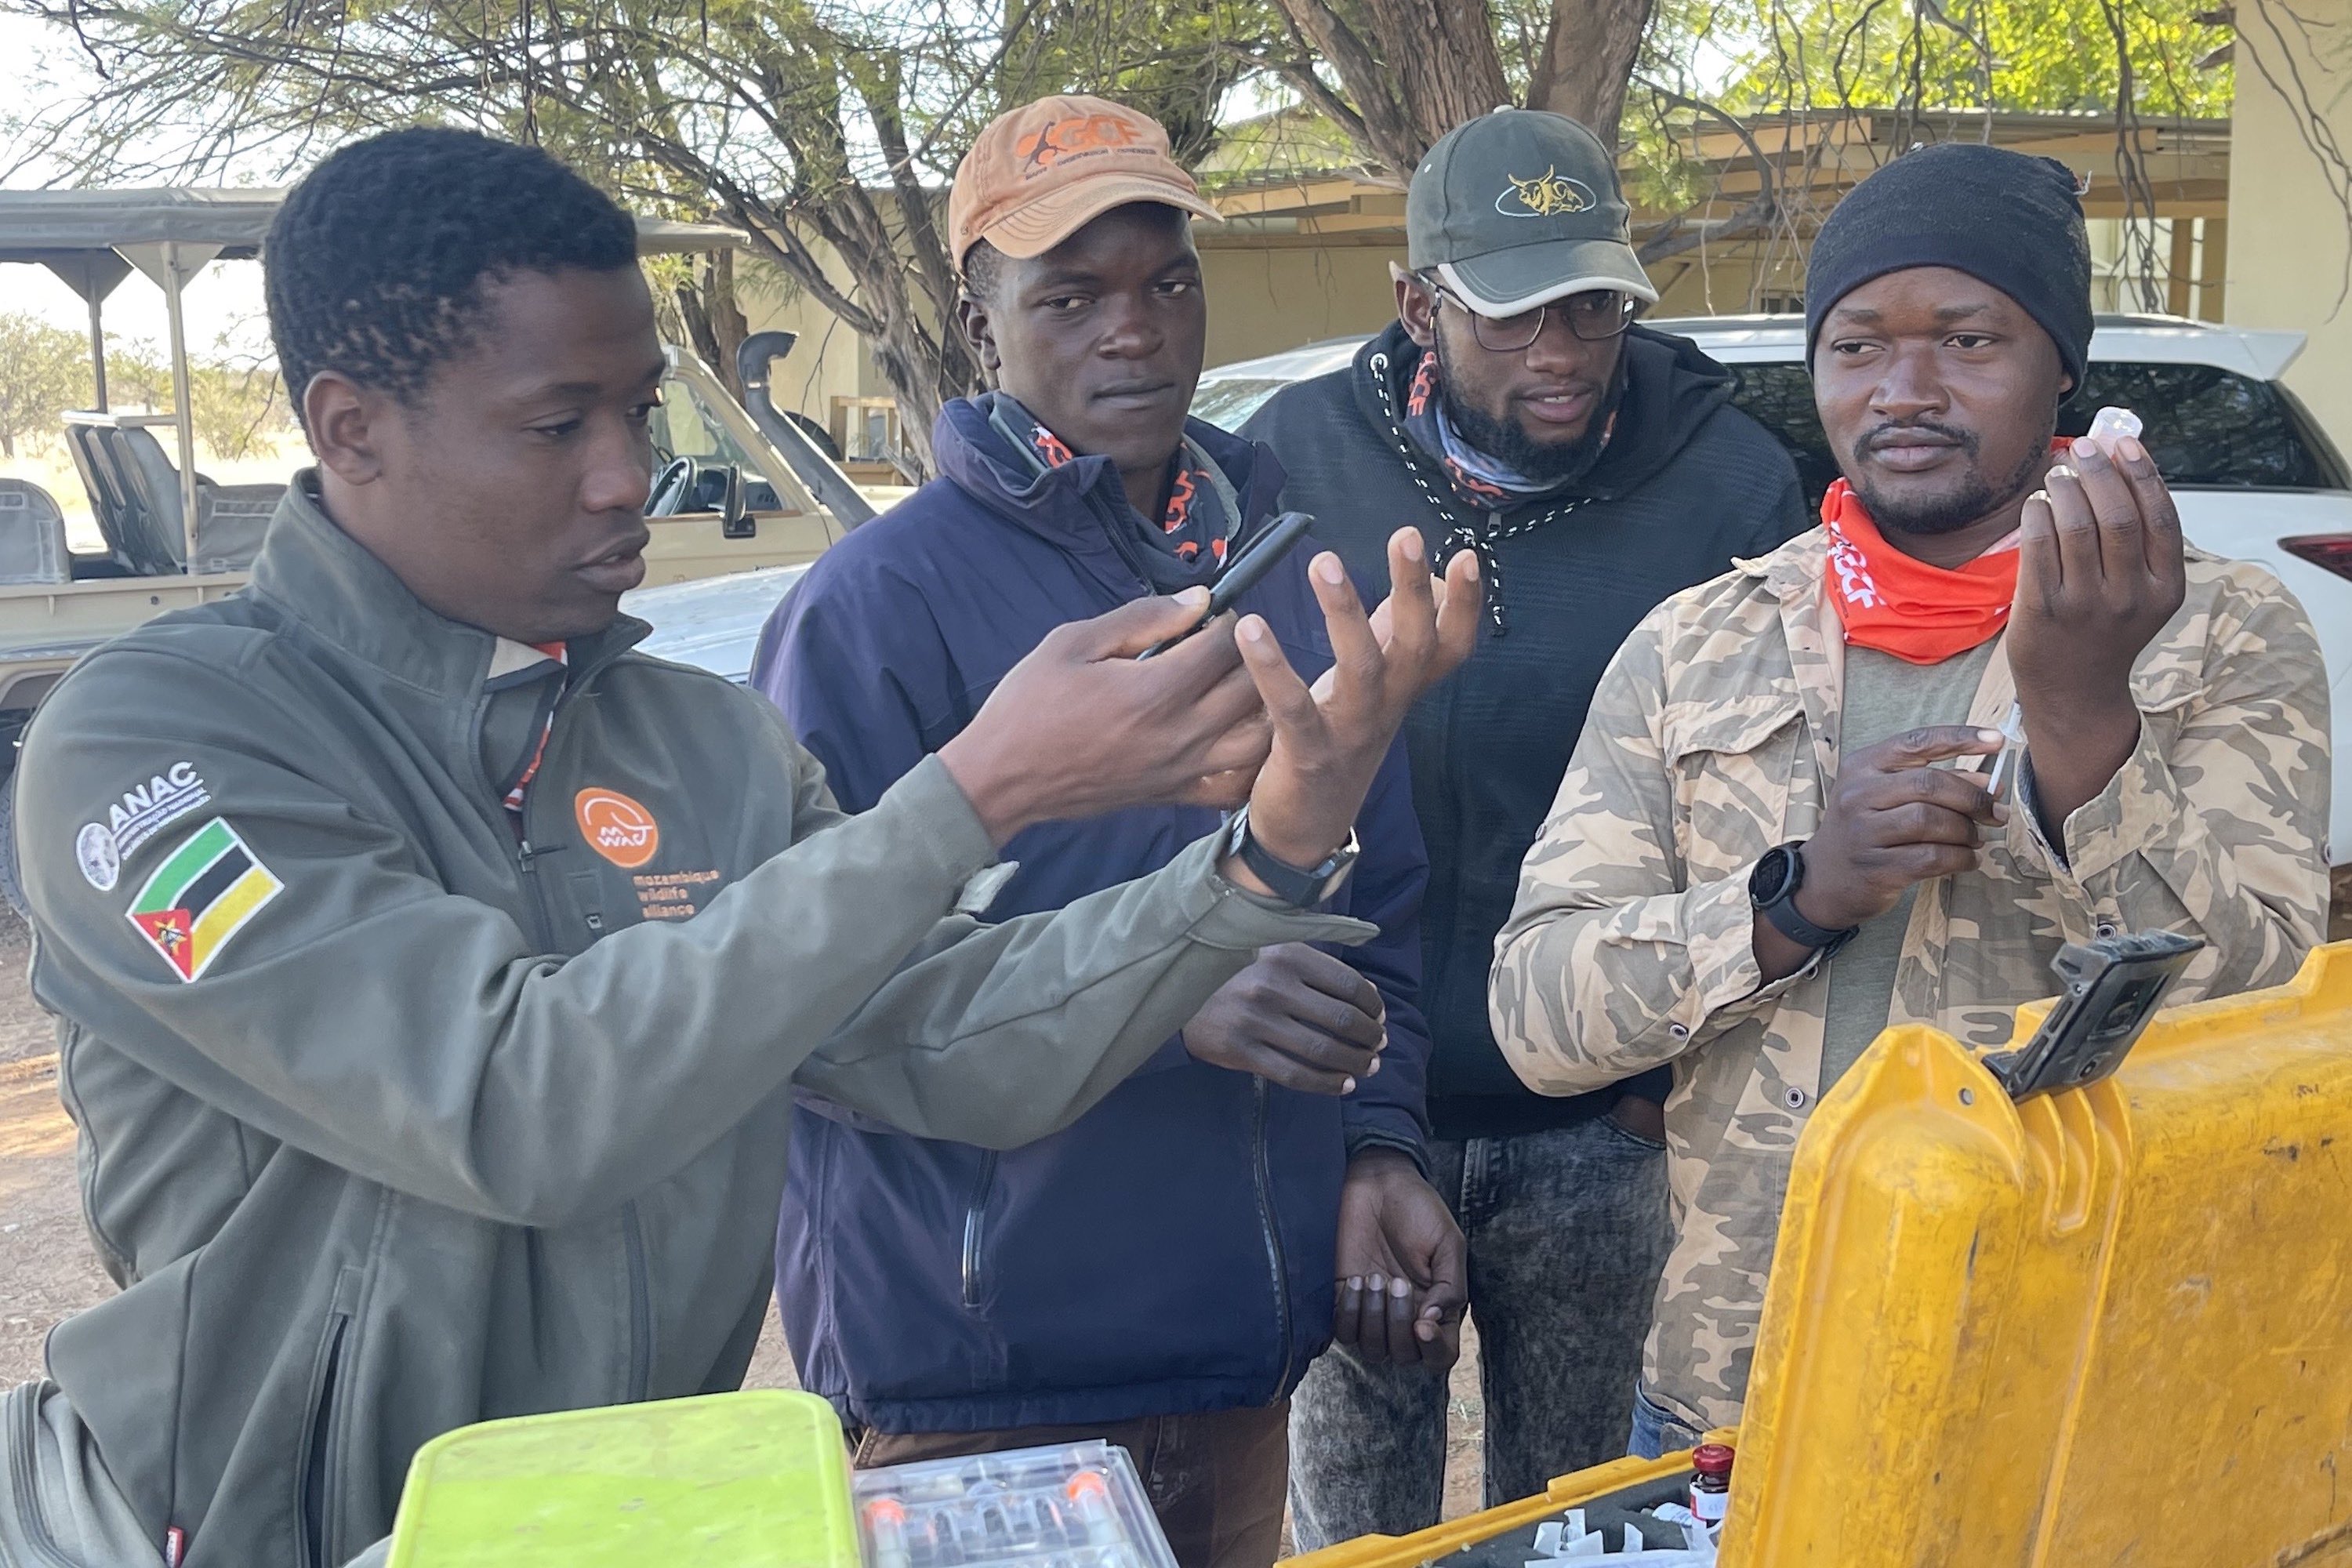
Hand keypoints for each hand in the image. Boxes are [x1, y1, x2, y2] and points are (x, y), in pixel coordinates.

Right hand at [939, 590, 1270, 845]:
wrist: (1003, 777)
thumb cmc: (1029, 704)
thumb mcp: (1073, 642)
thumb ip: (1142, 618)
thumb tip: (1198, 600)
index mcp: (1155, 690)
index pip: (1226, 644)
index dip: (1227, 619)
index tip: (1210, 614)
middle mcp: (1180, 733)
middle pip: (1253, 687)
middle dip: (1248, 656)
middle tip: (1223, 646)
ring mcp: (1182, 770)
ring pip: (1258, 737)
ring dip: (1258, 706)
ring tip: (1233, 687)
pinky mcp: (1174, 796)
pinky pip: (1235, 783)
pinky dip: (1246, 759)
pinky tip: (1229, 736)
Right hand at [1182, 943, 1385, 1094]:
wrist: (1180, 993)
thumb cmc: (1239, 971)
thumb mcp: (1276, 952)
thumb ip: (1319, 967)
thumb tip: (1371, 995)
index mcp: (1288, 955)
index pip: (1349, 984)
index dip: (1374, 1006)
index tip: (1379, 1018)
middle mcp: (1274, 985)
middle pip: (1342, 1020)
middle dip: (1370, 1038)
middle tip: (1378, 1046)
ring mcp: (1256, 1020)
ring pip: (1323, 1051)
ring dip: (1355, 1063)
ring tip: (1368, 1067)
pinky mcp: (1241, 1050)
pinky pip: (1295, 1075)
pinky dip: (1326, 1084)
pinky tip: (1343, 1085)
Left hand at [1232, 529, 1480, 877]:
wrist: (1304, 830)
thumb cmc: (1335, 742)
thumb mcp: (1372, 688)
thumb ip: (1393, 635)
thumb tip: (1425, 583)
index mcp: (1404, 690)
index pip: (1451, 647)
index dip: (1465, 606)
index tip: (1467, 556)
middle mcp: (1387, 708)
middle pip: (1416, 646)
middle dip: (1413, 590)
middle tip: (1406, 535)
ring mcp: (1350, 732)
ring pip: (1362, 668)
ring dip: (1344, 613)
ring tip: (1324, 561)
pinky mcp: (1308, 754)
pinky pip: (1292, 707)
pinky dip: (1272, 667)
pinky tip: (1249, 628)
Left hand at [1332, 1149, 1465, 1370]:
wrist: (1378, 1183)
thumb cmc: (1418, 1209)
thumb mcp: (1448, 1242)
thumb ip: (1450, 1285)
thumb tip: (1432, 1321)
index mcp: (1437, 1307)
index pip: (1441, 1354)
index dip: (1434, 1349)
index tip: (1422, 1323)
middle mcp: (1406, 1316)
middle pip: (1405, 1356)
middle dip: (1399, 1323)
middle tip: (1397, 1281)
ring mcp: (1374, 1311)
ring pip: (1373, 1350)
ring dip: (1373, 1319)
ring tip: (1373, 1277)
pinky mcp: (1344, 1300)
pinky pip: (1343, 1331)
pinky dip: (1349, 1313)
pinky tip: (1355, 1280)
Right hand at [1758, 725, 2007, 980]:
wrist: (1823, 880)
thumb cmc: (1865, 829)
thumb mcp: (1886, 795)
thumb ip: (1932, 783)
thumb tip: (1989, 783)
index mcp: (1862, 766)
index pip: (1916, 742)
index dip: (1960, 738)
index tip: (1997, 741)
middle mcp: (1858, 794)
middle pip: (1929, 784)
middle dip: (1972, 798)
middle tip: (1995, 812)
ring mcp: (1863, 832)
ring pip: (1932, 821)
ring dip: (1967, 831)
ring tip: (1977, 838)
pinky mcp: (1876, 868)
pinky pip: (1932, 857)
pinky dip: (1961, 858)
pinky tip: (1968, 859)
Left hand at [2007, 433, 2186, 832]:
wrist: (2075, 693)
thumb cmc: (2105, 629)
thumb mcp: (2140, 590)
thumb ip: (2135, 536)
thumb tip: (2119, 460)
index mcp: (2166, 589)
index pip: (2161, 518)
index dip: (2142, 473)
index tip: (2124, 442)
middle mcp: (2130, 597)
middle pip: (2117, 516)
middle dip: (2099, 472)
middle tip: (2083, 448)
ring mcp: (2085, 605)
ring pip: (2076, 527)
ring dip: (2064, 489)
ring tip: (2057, 475)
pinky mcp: (2043, 610)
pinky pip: (2038, 547)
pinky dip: (2037, 515)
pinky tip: (2036, 505)